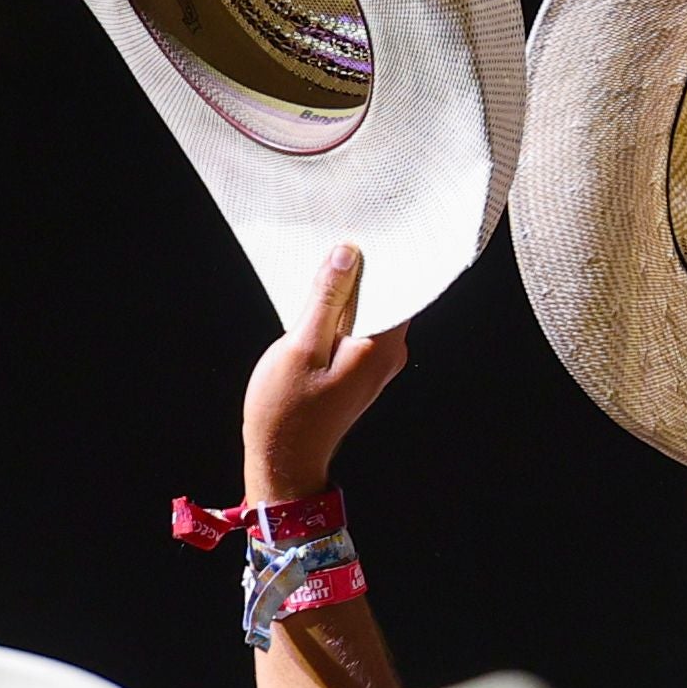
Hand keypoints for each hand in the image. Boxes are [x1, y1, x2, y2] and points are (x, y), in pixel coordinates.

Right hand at [243, 244, 410, 501]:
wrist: (282, 459)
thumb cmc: (286, 408)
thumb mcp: (301, 346)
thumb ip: (326, 299)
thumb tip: (348, 254)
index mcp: (382, 346)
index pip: (405, 287)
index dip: (389, 256)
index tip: (372, 228)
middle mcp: (389, 355)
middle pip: (389, 297)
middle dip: (367, 269)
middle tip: (343, 237)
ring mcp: (376, 364)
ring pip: (372, 312)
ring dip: (352, 291)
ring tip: (330, 261)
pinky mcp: (359, 370)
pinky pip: (359, 329)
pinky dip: (344, 312)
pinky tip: (323, 298)